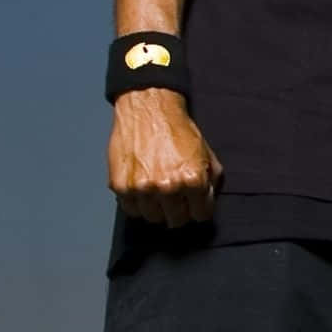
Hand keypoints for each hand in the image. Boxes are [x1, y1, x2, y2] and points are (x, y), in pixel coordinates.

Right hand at [109, 90, 221, 225]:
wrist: (148, 110)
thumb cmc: (178, 130)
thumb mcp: (207, 154)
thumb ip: (211, 182)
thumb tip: (207, 202)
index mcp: (192, 180)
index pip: (200, 215)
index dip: (199, 209)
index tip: (194, 204)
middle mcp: (167, 187)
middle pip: (176, 220)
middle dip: (179, 211)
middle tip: (176, 200)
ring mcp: (141, 188)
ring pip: (153, 218)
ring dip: (157, 209)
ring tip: (158, 193)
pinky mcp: (120, 186)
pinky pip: (131, 209)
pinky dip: (137, 204)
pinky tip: (142, 190)